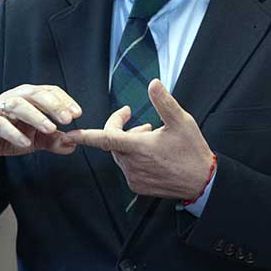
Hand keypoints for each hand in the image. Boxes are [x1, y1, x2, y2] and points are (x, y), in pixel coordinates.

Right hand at [0, 85, 81, 161]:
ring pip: (18, 105)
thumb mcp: (33, 139)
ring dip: (36, 116)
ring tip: (50, 129)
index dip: (64, 100)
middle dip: (53, 105)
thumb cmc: (6, 135)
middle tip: (67, 119)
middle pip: (34, 94)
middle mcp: (13, 98)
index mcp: (27, 97)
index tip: (77, 113)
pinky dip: (14, 132)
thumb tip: (72, 144)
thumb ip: (51, 140)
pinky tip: (26, 142)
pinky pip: (0, 124)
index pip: (48, 91)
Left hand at [67, 79, 213, 201]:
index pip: (105, 138)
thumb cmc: (192, 150)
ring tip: (152, 138)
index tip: (68, 134)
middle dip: (124, 130)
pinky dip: (135, 158)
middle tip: (146, 124)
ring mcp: (134, 177)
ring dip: (130, 144)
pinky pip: (128, 168)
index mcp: (139, 147)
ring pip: (121, 155)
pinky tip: (153, 156)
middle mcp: (132, 164)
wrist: (202, 181)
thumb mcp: (182, 121)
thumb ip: (164, 102)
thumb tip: (153, 83)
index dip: (85, 135)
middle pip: (114, 143)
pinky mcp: (138, 187)